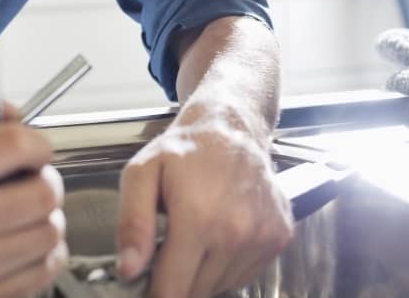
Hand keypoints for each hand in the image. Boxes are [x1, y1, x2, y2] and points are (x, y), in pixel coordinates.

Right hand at [0, 97, 66, 297]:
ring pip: (49, 233)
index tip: (33, 149)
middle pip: (44, 193)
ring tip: (25, 212)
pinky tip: (22, 242)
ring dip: (46, 218)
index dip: (36, 142)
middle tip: (31, 180)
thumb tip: (10, 111)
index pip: (17, 146)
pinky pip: (42, 271)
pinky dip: (43, 253)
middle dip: (44, 180)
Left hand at [116, 117, 292, 297]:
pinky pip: (245, 273)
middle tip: (169, 248)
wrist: (233, 127)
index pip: (172, 291)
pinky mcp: (279, 236)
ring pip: (221, 285)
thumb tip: (129, 269)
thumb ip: (132, 223)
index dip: (153, 292)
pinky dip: (228, 264)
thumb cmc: (186, 149)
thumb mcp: (141, 174)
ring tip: (196, 235)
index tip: (147, 280)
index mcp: (199, 218)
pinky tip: (220, 234)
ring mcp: (262, 236)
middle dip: (177, 279)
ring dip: (203, 272)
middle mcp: (237, 231)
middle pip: (196, 292)